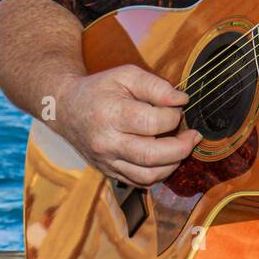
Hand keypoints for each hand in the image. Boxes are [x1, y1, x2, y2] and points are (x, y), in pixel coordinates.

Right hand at [54, 64, 201, 187]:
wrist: (65, 109)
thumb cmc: (100, 90)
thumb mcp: (126, 75)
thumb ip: (156, 85)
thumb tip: (181, 100)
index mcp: (110, 115)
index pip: (152, 123)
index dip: (173, 116)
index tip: (177, 108)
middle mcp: (106, 143)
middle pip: (152, 156)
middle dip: (182, 147)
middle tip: (193, 135)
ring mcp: (106, 161)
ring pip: (148, 175)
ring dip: (174, 164)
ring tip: (182, 147)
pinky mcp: (109, 172)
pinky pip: (140, 182)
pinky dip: (160, 173)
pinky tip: (166, 157)